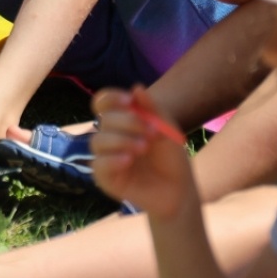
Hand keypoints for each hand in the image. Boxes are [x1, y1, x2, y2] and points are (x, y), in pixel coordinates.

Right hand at [91, 85, 195, 218]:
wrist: (178, 189)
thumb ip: (152, 109)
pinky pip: (98, 165)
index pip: (103, 102)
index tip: (129, 100)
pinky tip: (128, 160)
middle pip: (104, 120)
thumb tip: (136, 87)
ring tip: (143, 147)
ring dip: (121, 141)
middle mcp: (109, 137)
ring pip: (98, 141)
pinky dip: (112, 160)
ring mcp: (105, 157)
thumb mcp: (166, 129)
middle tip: (152, 132)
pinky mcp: (104, 177)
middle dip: (127, 122)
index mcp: (120, 121)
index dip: (110, 98)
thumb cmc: (171, 157)